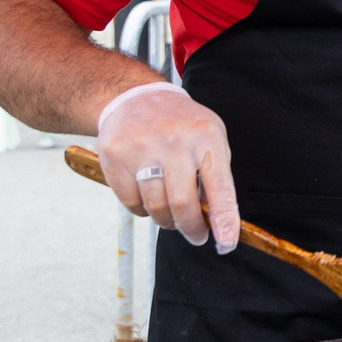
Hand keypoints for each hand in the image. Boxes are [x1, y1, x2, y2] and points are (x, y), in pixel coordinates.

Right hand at [95, 85, 238, 251]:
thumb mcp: (209, 138)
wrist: (136, 97)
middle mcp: (173, 140)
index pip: (220, 186)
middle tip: (196, 235)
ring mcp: (141, 147)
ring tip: (170, 212)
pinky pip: (130, 202)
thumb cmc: (181, 124)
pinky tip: (148, 196)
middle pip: (182, 204)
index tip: (226, 244)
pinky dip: (142, 209)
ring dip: (166, 220)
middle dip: (191, 228)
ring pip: (155, 207)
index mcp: (206, 136)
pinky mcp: (114, 155)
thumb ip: (215, 175)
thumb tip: (215, 219)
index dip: (224, 220)